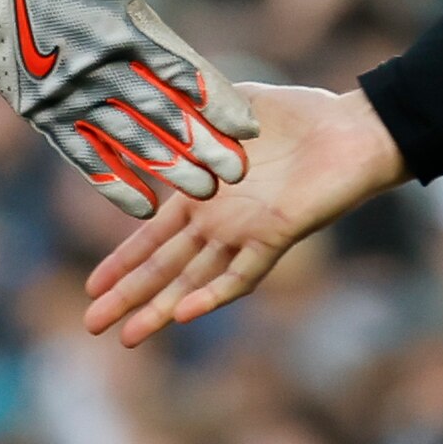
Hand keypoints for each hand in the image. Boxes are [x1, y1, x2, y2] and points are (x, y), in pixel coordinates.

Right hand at [0, 0, 260, 219]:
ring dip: (168, 168)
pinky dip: (113, 182)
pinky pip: (83, 156)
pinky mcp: (43, 114)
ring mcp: (69, 96)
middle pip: (162, 114)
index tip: (249, 128)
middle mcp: (99, 67)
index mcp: (123, 26)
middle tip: (238, 173)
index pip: (182, 72)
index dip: (218, 101)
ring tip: (204, 189)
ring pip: (129, 141)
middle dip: (203, 146)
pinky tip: (143, 203)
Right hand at [80, 80, 407, 344]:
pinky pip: (242, 273)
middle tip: (91, 326)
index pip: (151, 236)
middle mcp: (218, 221)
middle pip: (163, 267)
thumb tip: (145, 104)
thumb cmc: (294, 115)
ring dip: (160, 309)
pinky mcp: (276, 235)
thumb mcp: (228, 104)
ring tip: (129, 339)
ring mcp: (245, 233)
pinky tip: (185, 314)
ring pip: (194, 280)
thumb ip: (189, 110)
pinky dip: (214, 294)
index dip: (122, 262)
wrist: (351, 130)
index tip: (93, 285)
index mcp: (201, 193)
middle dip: (127, 297)